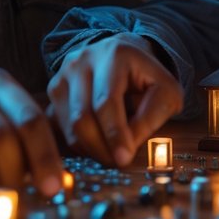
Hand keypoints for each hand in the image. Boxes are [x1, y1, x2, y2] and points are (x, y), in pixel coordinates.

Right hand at [47, 36, 182, 167]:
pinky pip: (58, 128)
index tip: (124, 159)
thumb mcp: (165, 90)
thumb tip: (129, 145)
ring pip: (68, 126)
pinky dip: (77, 144)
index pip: (107, 102)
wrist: (123, 55)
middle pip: (82, 117)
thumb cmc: (146, 77)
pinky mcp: (53, 91)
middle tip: (118, 163)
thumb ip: (153, 115)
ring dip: (90, 149)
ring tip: (111, 154)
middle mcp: (82, 61)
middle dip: (101, 147)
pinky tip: (95, 146)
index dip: (115, 134)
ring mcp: (62, 75)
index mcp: (114, 55)